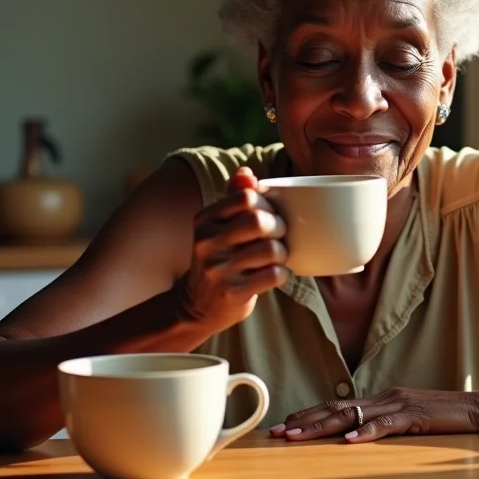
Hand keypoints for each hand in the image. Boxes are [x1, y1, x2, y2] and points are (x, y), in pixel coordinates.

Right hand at [177, 167, 288, 331]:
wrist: (195, 307)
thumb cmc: (218, 259)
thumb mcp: (217, 227)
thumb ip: (233, 198)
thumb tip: (246, 172)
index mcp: (205, 219)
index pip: (247, 196)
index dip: (267, 203)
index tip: (269, 214)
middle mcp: (207, 242)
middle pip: (260, 221)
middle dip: (279, 226)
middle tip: (278, 236)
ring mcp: (219, 269)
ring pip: (271, 249)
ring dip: (282, 253)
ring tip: (276, 258)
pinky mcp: (232, 293)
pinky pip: (274, 275)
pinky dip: (282, 274)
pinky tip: (274, 275)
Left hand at [270, 387, 478, 443]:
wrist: (477, 407)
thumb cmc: (443, 417)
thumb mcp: (407, 420)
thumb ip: (384, 423)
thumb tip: (356, 435)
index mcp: (381, 398)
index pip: (337, 405)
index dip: (309, 414)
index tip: (284, 424)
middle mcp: (384, 397)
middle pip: (336, 408)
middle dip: (303, 421)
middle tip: (276, 432)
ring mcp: (398, 404)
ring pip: (351, 415)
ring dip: (320, 428)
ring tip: (296, 437)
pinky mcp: (415, 416)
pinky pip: (386, 425)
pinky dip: (366, 432)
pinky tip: (348, 441)